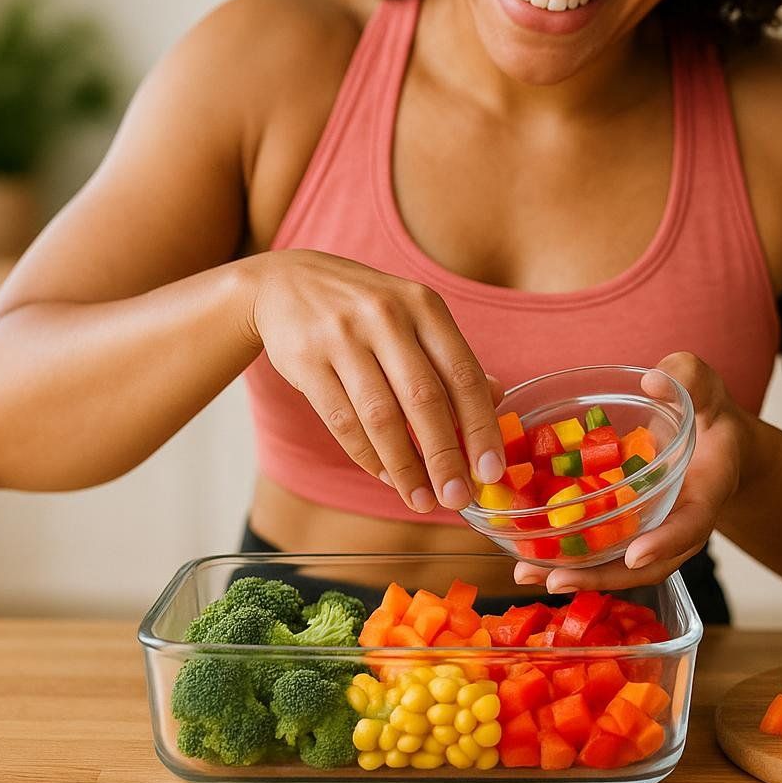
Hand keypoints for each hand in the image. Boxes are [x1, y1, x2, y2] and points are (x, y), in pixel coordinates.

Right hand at [247, 249, 505, 512]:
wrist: (286, 282)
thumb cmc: (365, 309)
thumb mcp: (413, 315)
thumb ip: (450, 358)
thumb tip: (495, 400)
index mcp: (423, 305)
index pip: (462, 374)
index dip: (481, 427)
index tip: (491, 470)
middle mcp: (386, 316)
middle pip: (424, 398)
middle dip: (445, 456)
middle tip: (457, 498)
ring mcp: (342, 336)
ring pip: (380, 416)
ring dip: (405, 467)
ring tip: (422, 500)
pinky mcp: (306, 360)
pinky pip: (342, 421)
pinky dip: (368, 456)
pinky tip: (387, 476)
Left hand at [513, 351, 745, 592]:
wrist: (713, 442)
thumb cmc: (708, 413)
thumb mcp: (704, 388)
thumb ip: (687, 378)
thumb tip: (653, 380)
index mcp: (704, 492)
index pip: (690, 525)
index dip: (665, 542)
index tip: (635, 554)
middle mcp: (677, 522)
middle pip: (645, 563)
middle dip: (602, 576)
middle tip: (556, 580)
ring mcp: (651, 529)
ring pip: (618, 564)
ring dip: (576, 575)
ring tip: (528, 573)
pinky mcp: (627, 527)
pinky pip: (602, 549)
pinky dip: (569, 557)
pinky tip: (528, 556)